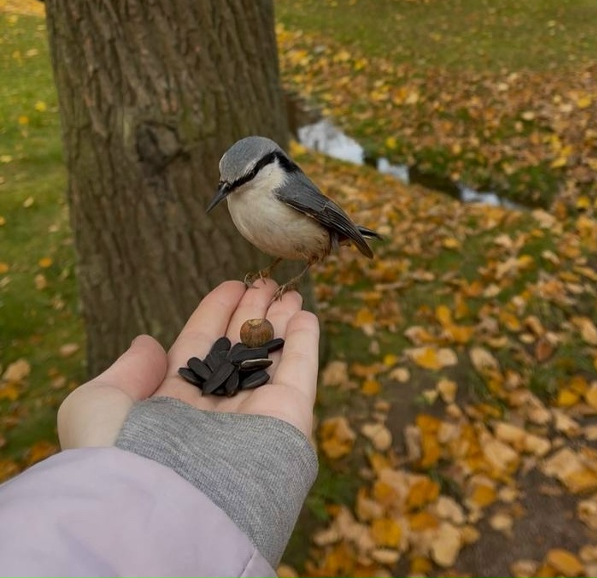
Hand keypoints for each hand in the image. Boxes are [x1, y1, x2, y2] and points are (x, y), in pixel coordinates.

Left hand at [58, 280, 318, 447]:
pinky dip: (305, 344)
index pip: (199, 346)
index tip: (233, 285)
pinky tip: (305, 315)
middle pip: (240, 349)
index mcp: (171, 407)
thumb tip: (146, 343)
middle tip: (269, 281)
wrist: (163, 510)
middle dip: (253, 315)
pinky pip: (299, 374)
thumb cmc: (118, 459)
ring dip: (282, 322)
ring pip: (272, 358)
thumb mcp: (96, 405)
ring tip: (291, 290)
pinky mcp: (286, 423)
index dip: (216, 313)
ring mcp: (253, 418)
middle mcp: (214, 411)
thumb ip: (125, 371)